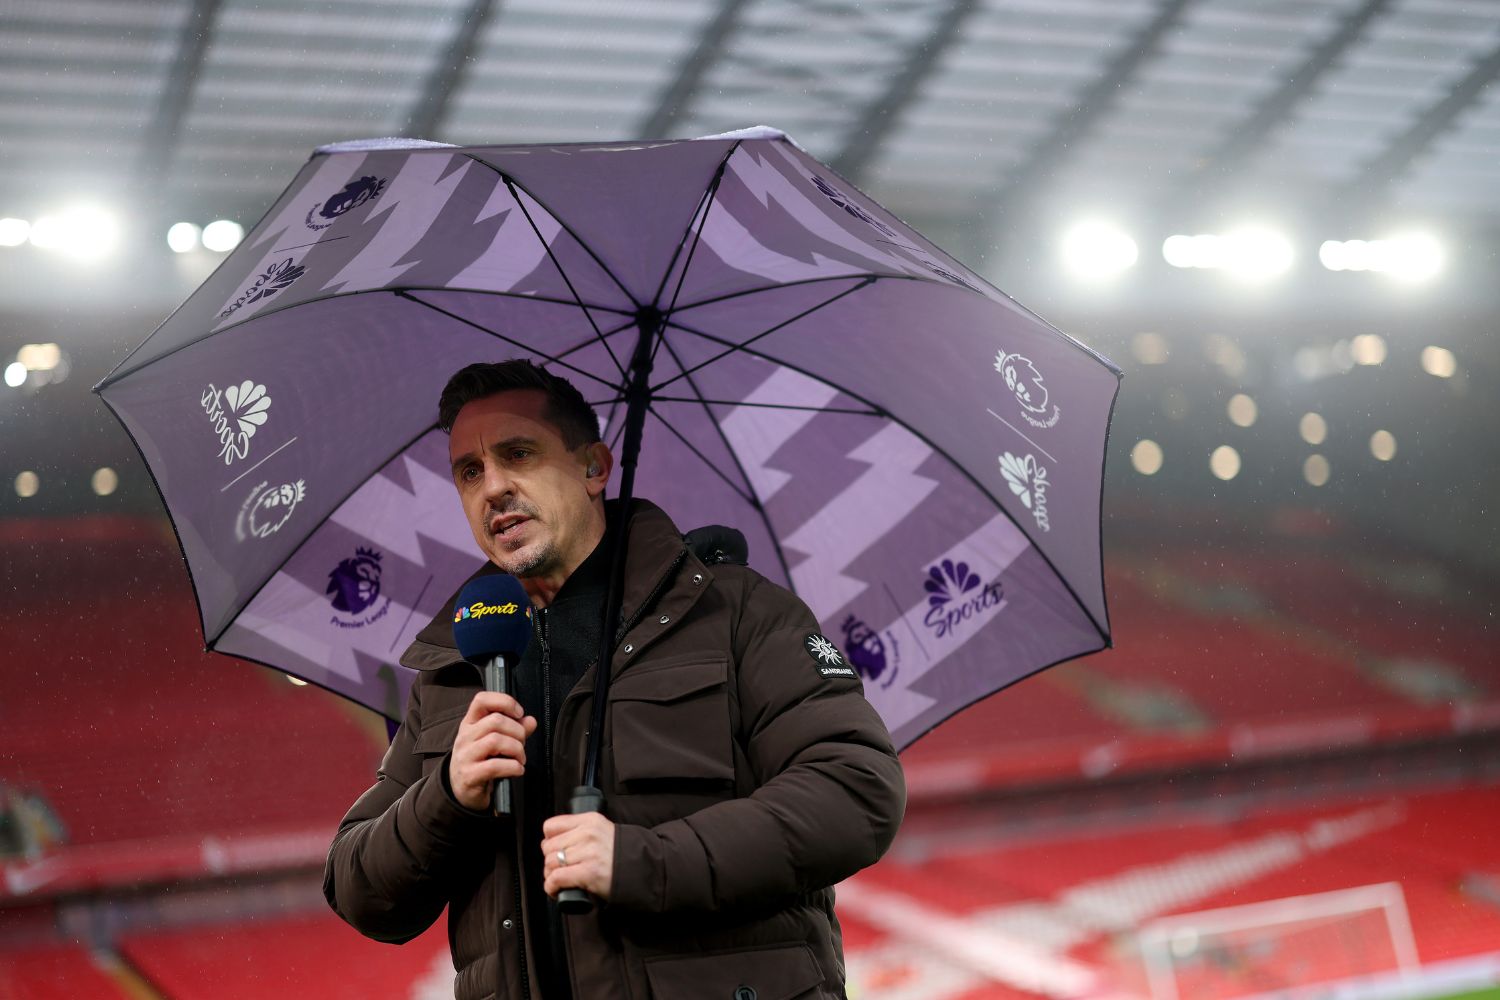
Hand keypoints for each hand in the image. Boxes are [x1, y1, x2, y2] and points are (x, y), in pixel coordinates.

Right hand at [448, 691, 537, 810]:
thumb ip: (514, 729)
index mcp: (470, 723)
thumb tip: (531, 721)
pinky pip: (494, 766)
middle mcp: (465, 736)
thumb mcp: (494, 742)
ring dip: (516, 749)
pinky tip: (517, 770)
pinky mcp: (469, 775)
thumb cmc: (480, 761)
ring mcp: (465, 756)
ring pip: (496, 740)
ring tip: (520, 758)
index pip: (481, 700)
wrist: (461, 790)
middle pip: (496, 720)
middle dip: (517, 731)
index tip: (519, 713)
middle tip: (522, 744)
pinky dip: (513, 767)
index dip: (504, 701)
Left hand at [541, 812, 614, 899]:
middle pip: (548, 847)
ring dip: (551, 875)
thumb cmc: (621, 854)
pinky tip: (557, 890)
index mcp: (590, 820)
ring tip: (560, 881)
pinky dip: (551, 887)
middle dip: (550, 861)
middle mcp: (588, 833)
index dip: (549, 841)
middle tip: (559, 870)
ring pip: (550, 863)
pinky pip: (556, 878)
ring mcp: (589, 852)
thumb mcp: (602, 832)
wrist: (644, 869)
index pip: (551, 826)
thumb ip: (581, 831)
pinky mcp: (589, 872)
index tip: (555, 851)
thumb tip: (552, 844)